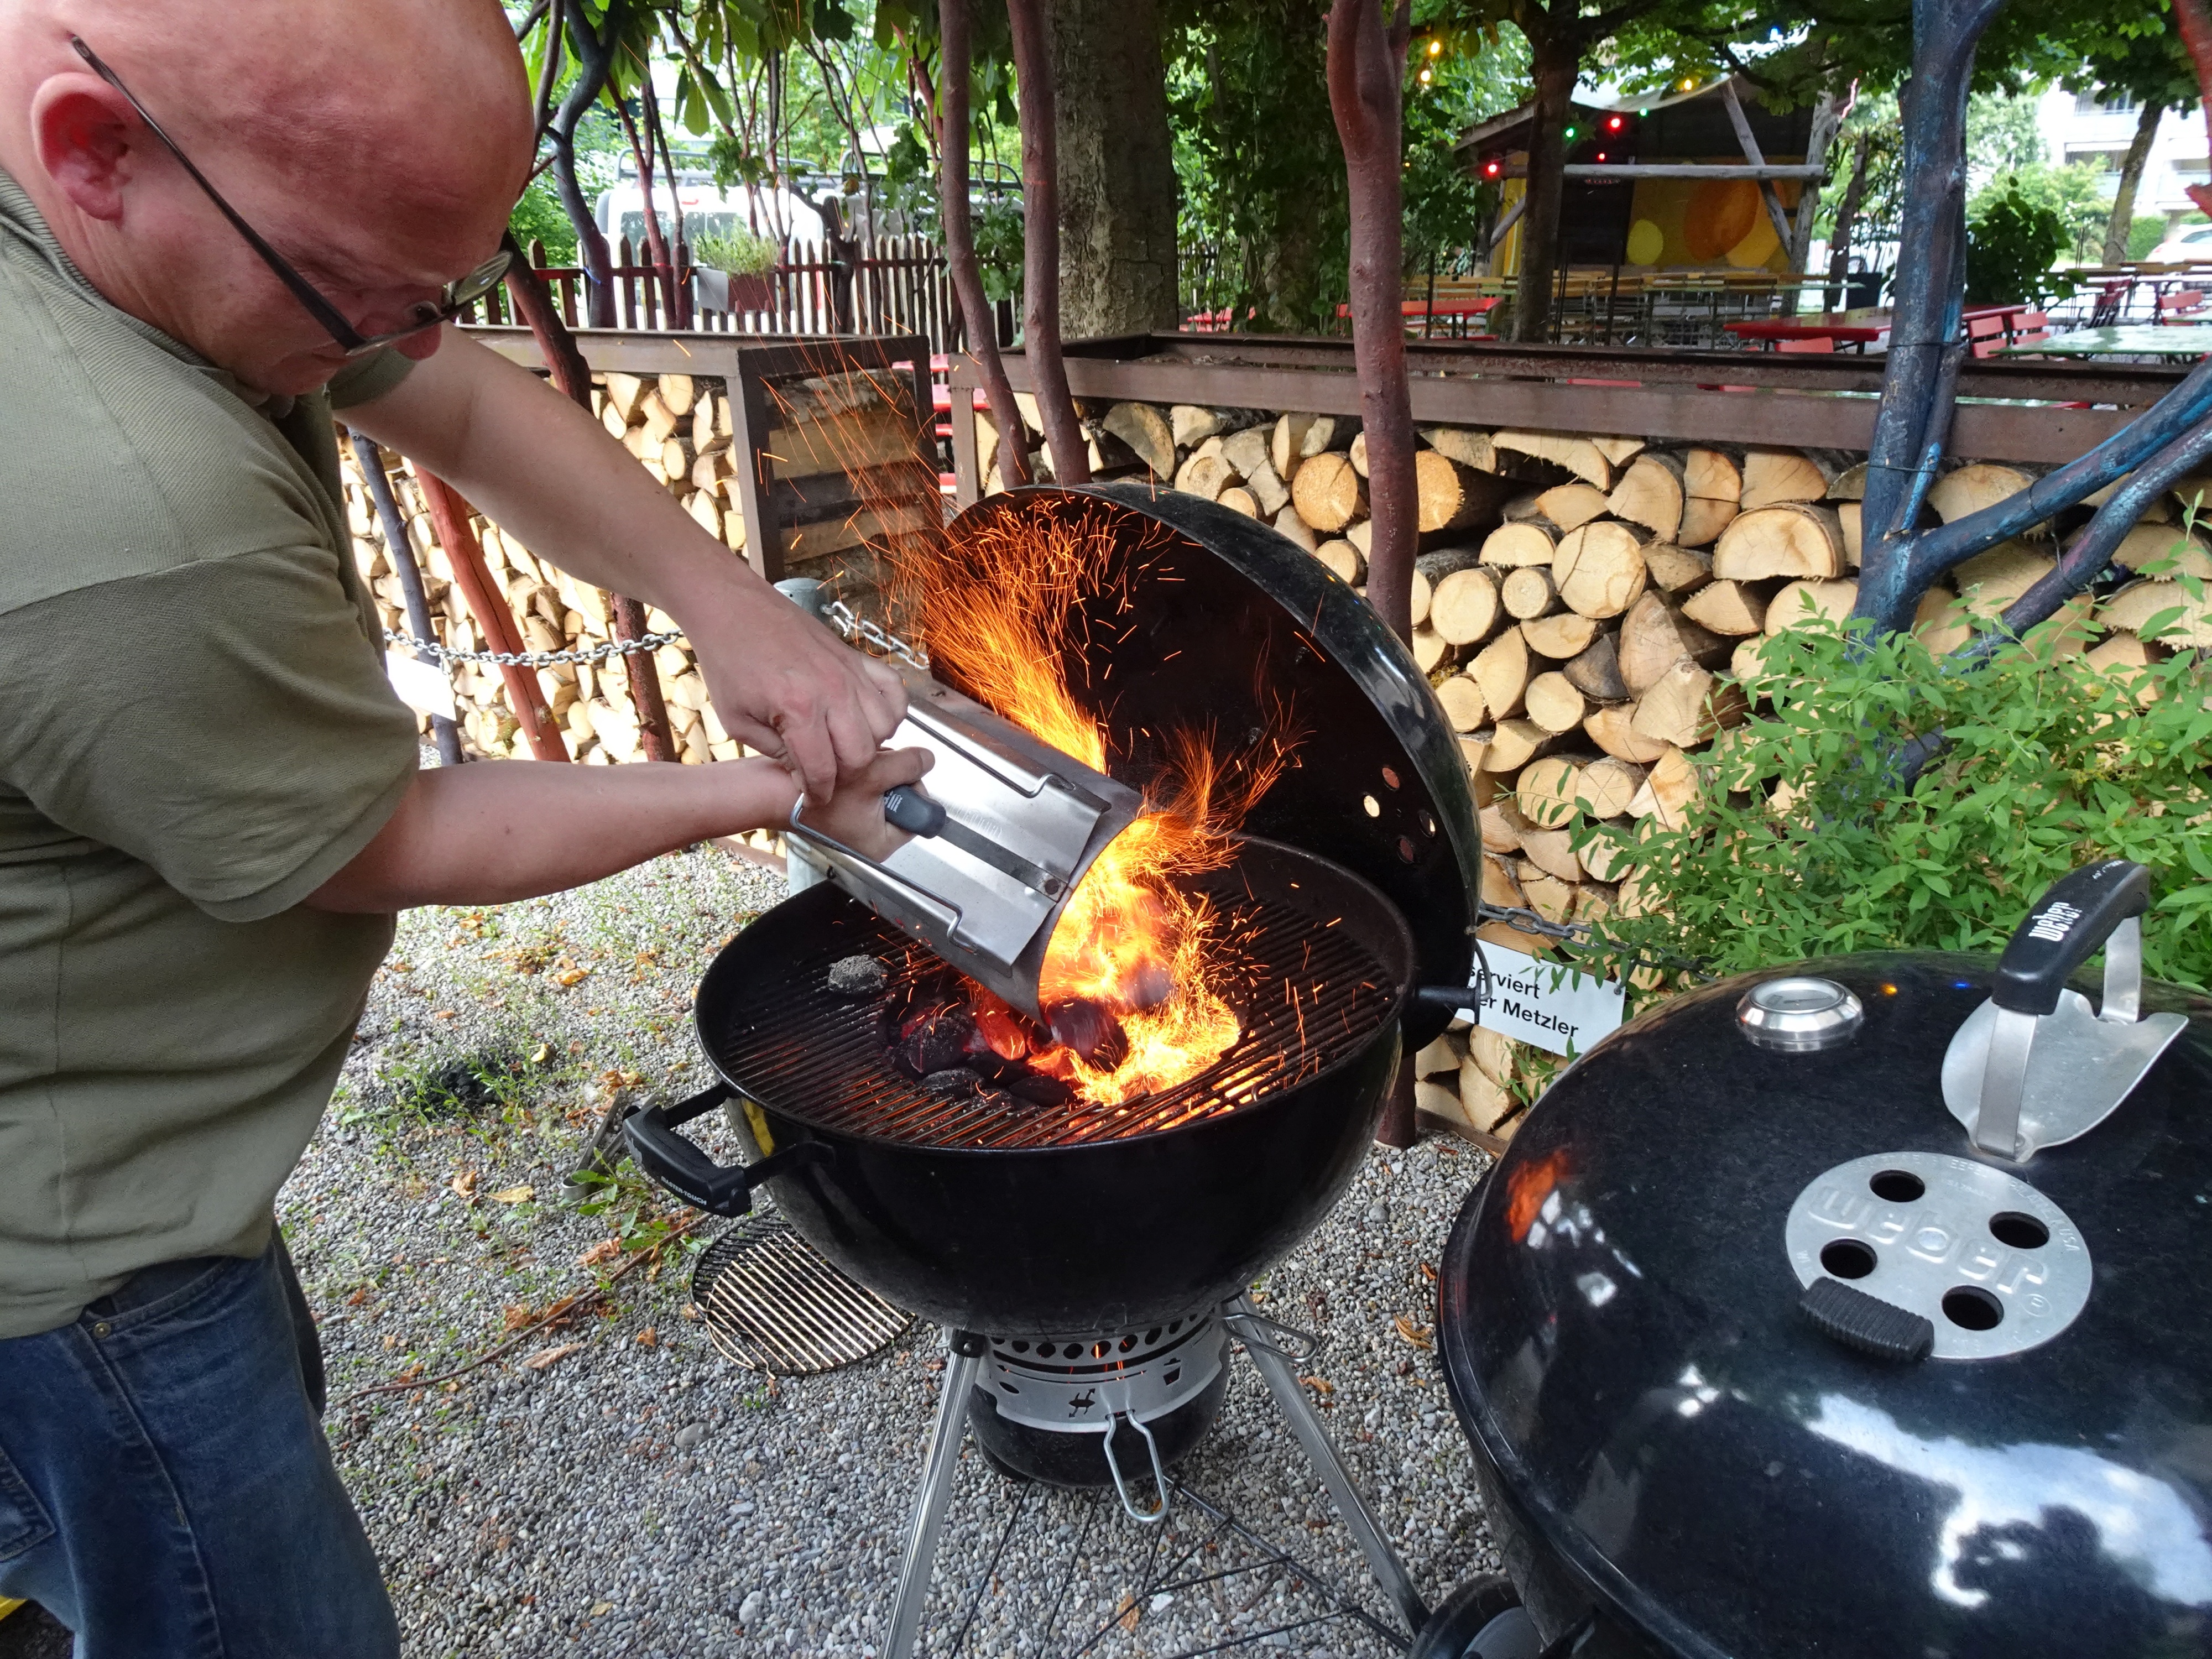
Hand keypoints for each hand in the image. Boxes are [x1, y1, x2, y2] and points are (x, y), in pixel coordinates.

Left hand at [688, 586, 908, 802]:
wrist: (735, 609)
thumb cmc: (730, 661)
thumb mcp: (738, 721)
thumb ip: (777, 753)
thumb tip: (806, 774)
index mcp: (798, 708)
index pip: (824, 770)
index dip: (819, 793)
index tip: (813, 798)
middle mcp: (833, 690)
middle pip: (862, 755)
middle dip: (844, 775)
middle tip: (826, 774)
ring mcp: (850, 672)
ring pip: (885, 728)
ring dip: (867, 745)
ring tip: (842, 746)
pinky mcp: (857, 658)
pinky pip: (894, 693)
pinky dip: (889, 712)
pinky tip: (867, 719)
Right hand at [795, 746, 934, 861]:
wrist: (771, 791)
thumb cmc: (817, 796)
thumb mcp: (874, 776)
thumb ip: (907, 766)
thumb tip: (927, 760)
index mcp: (882, 844)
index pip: (919, 815)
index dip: (914, 787)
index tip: (901, 771)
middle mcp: (869, 837)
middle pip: (902, 798)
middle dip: (891, 775)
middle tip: (873, 768)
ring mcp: (854, 822)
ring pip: (882, 786)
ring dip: (873, 770)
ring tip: (855, 768)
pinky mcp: (841, 807)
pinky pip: (863, 784)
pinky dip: (858, 771)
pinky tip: (845, 767)